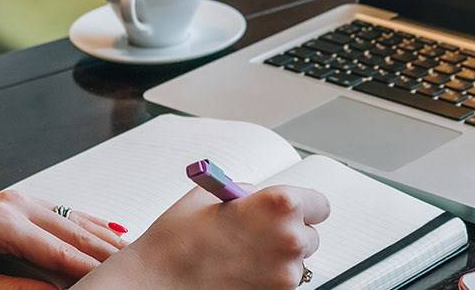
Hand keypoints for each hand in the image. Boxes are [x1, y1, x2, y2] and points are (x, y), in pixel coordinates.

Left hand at [0, 190, 127, 289]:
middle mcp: (18, 205)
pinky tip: (110, 232)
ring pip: (75, 221)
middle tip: (141, 272)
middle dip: (111, 255)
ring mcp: (19, 199)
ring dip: (106, 239)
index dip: (95, 274)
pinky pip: (63, 213)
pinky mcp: (16, 201)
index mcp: (4, 225)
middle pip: (77, 234)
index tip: (121, 286)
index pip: (63, 255)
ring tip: (135, 256)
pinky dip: (89, 224)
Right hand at [77, 184, 328, 289]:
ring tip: (240, 257)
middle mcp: (289, 239)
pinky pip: (281, 285)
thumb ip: (248, 194)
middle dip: (288, 235)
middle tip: (258, 236)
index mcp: (279, 205)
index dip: (303, 208)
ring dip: (277, 260)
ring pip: (296, 264)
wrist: (155, 283)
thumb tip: (263, 200)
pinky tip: (238, 273)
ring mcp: (285, 275)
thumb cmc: (177, 239)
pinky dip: (266, 280)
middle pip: (311, 236)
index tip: (293, 212)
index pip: (319, 205)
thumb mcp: (212, 196)